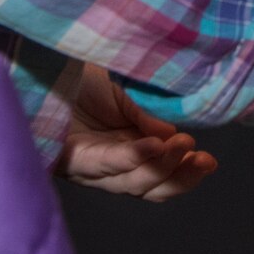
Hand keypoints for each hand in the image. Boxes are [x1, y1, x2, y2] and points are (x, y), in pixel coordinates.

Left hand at [56, 64, 217, 200]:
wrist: (45, 66)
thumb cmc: (84, 79)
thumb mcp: (127, 93)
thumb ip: (148, 115)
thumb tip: (173, 136)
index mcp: (128, 149)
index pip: (160, 174)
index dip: (185, 173)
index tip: (208, 161)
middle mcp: (110, 165)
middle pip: (149, 188)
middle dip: (180, 178)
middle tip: (205, 161)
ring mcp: (90, 166)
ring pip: (130, 183)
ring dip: (161, 168)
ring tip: (184, 146)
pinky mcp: (71, 159)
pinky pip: (105, 164)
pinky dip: (132, 156)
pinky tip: (153, 146)